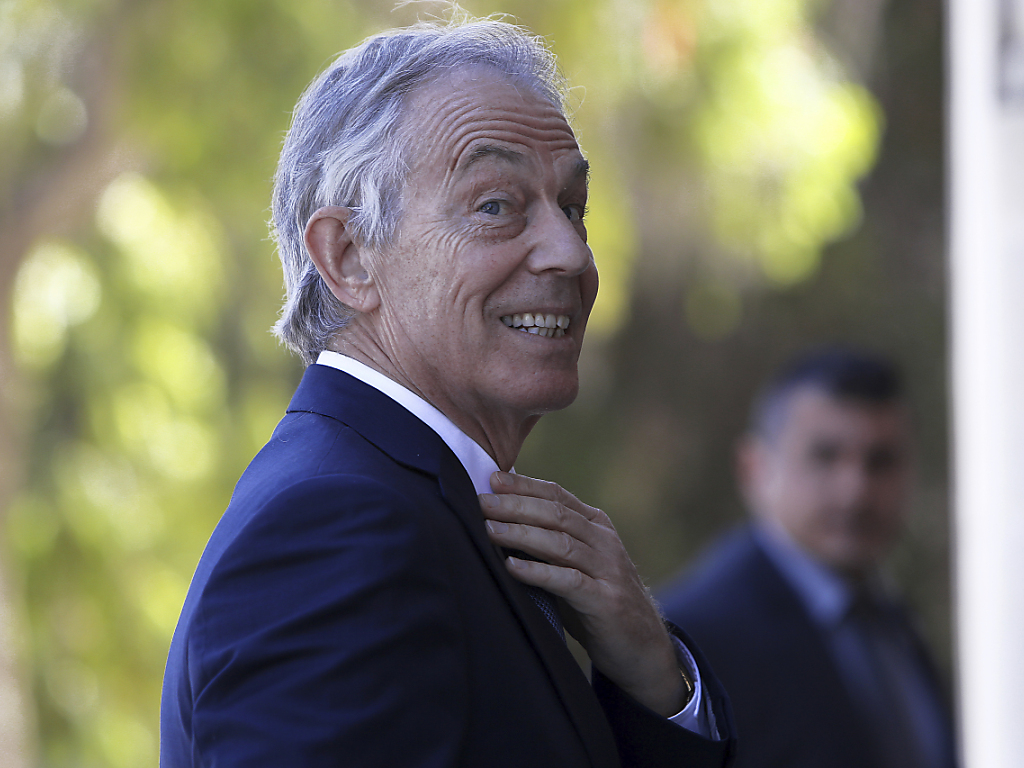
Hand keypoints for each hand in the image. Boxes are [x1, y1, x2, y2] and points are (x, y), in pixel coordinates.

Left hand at [479, 471, 688, 716]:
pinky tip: (513, 568)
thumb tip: (498, 523)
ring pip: (561, 543)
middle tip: (482, 501)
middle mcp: (604, 542)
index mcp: (597, 526)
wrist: (643, 648)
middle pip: (556, 514)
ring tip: (489, 530)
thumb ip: (549, 544)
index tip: (493, 478)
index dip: (525, 485)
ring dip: (522, 534)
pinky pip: (569, 582)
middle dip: (516, 505)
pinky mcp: (606, 601)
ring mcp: (608, 571)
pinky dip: (539, 572)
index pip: (558, 495)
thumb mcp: (577, 565)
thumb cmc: (597, 602)